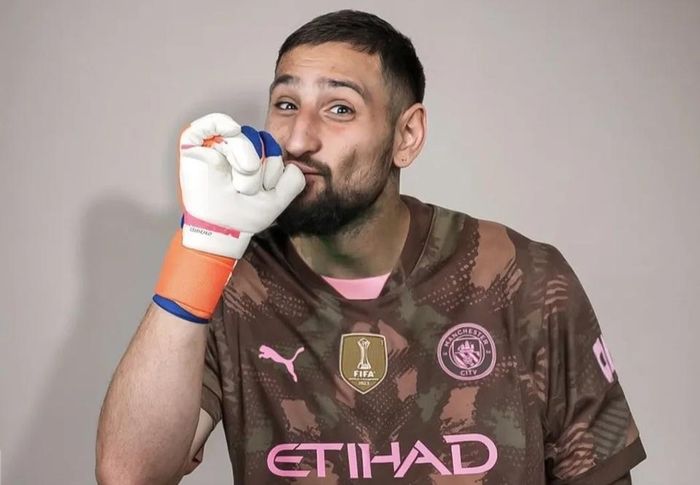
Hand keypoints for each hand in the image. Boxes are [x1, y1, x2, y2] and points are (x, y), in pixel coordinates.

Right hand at [153, 113, 303, 321]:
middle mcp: (234, 146)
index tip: (265, 190)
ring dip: (245, 167)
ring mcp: (214, 144)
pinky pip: (212, 121)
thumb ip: (293, 180)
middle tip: (247, 190)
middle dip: (260, 171)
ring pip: (242, 137)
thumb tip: (292, 162)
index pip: (272, 146)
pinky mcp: (193, 144)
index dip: (274, 169)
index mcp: (253, 154)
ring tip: (236, 185)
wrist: (223, 229)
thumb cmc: (245, 213)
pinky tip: (231, 133)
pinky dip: (223, 123)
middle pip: (259, 139)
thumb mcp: (279, 198)